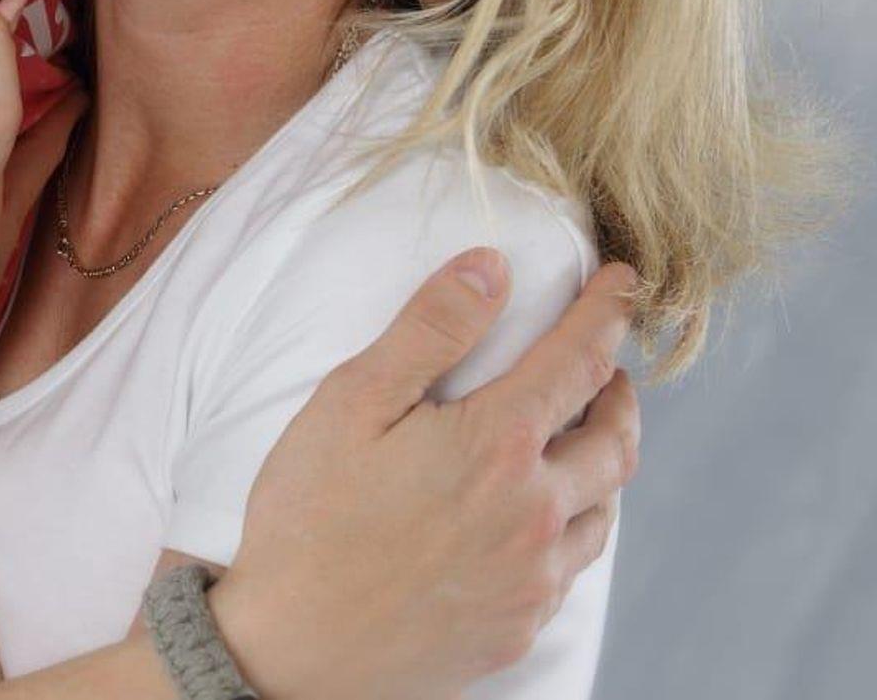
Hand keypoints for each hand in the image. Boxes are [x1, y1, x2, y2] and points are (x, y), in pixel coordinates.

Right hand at [211, 253, 640, 699]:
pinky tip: (538, 515)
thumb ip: (428, 330)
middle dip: (619, 390)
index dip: (609, 313)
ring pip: (606, 508)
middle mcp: (536, 513)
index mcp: (498, 446)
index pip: (580, 361)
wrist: (291, 649)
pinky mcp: (518, 624)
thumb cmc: (308, 518)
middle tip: (604, 364)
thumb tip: (491, 266)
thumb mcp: (351, 402)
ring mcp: (533, 578)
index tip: (624, 281)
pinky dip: (575, 522)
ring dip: (605, 459)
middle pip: (616, 439)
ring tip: (577, 436)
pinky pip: (572, 566)